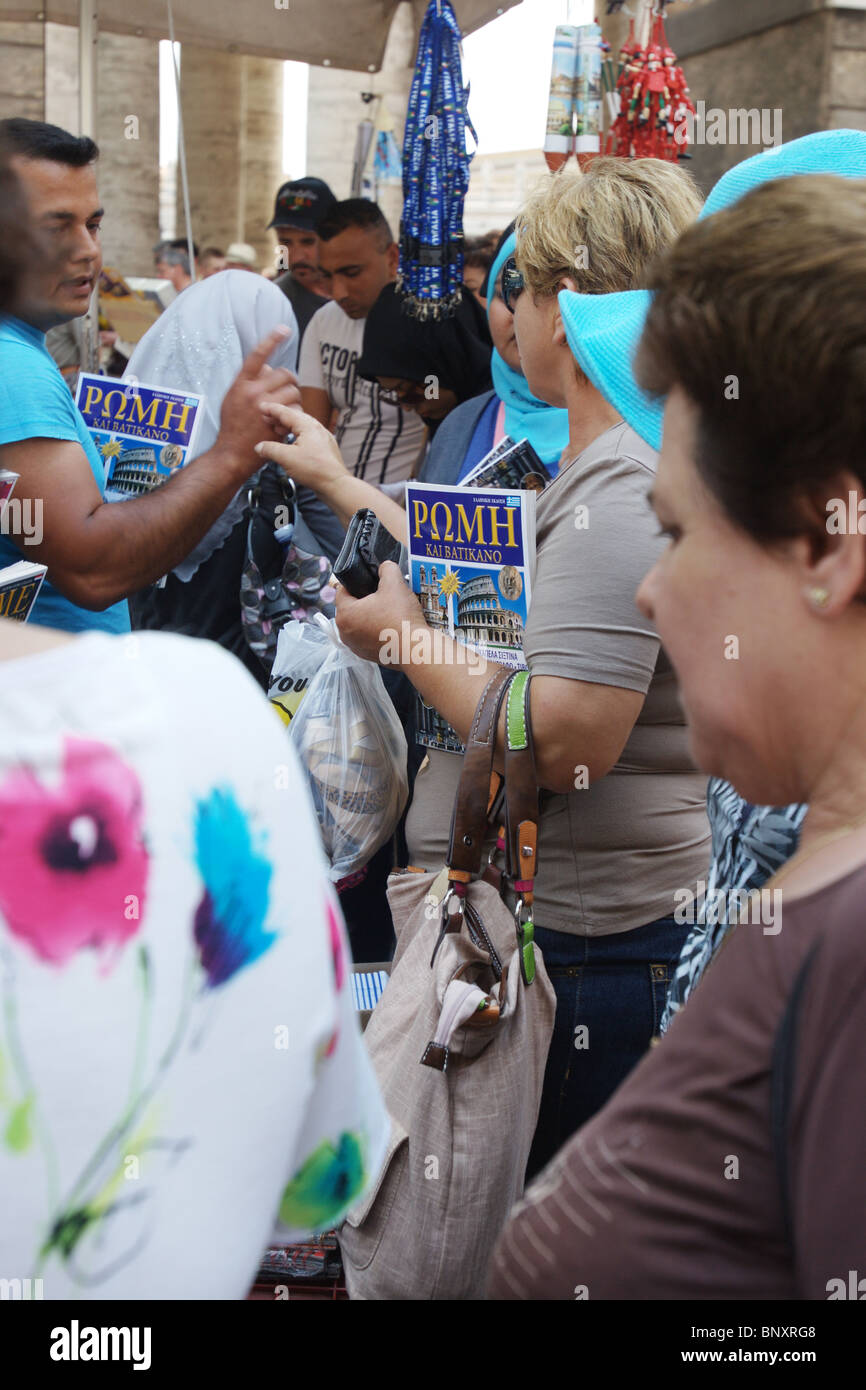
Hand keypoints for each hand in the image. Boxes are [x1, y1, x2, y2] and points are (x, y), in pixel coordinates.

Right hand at [217, 328, 300, 478]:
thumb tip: (267, 367)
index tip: (284, 329)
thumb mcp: (232, 399)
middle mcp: (252, 392)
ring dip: (294, 398)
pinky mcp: (275, 421)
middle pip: (284, 373)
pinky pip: (295, 410)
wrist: (231, 454)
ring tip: (287, 408)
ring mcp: (264, 407)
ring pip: (292, 391)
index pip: (257, 356)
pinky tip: (286, 421)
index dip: (271, 340)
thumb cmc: (232, 426)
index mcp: (241, 384)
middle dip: (290, 380)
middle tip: (289, 389)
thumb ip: (248, 382)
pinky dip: (295, 414)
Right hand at [255, 400, 348, 494]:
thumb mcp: (286, 458)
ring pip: (302, 427)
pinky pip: (308, 436)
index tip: (262, 407)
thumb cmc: (315, 470)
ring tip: (277, 430)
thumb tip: (260, 447)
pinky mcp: (325, 449)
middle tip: (267, 419)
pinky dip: (296, 436)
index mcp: (308, 426)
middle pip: (295, 418)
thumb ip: (270, 450)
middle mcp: (317, 428)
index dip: (272, 409)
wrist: (335, 484)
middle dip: (279, 417)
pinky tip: (292, 443)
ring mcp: (323, 438)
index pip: (286, 413)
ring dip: (288, 427)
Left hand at [335, 561, 425, 664]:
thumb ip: (386, 569)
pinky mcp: (367, 656)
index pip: (342, 591)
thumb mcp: (395, 584)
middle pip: (350, 608)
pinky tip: (390, 627)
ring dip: (369, 617)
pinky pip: (367, 638)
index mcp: (345, 614)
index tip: (369, 582)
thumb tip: (384, 567)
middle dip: (363, 601)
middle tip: (381, 596)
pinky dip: (376, 632)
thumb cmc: (401, 618)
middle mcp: (345, 633)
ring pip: (358, 624)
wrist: (416, 648)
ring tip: (388, 612)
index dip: (356, 583)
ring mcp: (355, 647)